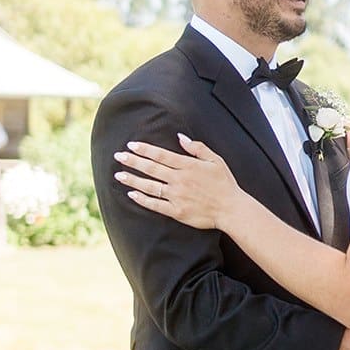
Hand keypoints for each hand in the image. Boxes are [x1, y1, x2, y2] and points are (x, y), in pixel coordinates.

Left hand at [114, 135, 240, 229]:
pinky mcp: (177, 211)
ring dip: (133, 179)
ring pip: (150, 186)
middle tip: (118, 156)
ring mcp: (177, 196)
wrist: (231, 209)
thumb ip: (197, 148)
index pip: (161, 155)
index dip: (144, 149)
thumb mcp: (215, 160)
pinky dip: (142, 199)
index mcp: (188, 166)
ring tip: (118, 175)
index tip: (131, 145)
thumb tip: (180, 137)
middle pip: (151, 168)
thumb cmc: (225, 184)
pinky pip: (155, 205)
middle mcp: (179, 180)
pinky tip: (132, 194)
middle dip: (133, 161)